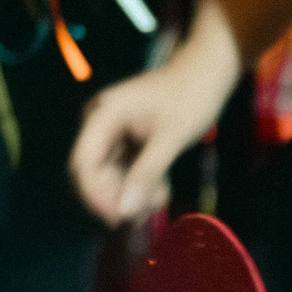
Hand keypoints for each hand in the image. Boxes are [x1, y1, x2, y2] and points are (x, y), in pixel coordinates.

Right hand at [69, 23, 241, 223]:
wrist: (208, 72)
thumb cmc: (192, 97)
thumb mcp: (172, 138)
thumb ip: (147, 173)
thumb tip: (125, 211)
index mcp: (103, 115)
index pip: (83, 163)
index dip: (94, 196)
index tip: (117, 219)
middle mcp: (101, 123)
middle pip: (93, 174)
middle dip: (117, 198)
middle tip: (146, 214)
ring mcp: (113, 132)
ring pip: (111, 177)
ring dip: (132, 195)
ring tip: (160, 199)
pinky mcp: (128, 141)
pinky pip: (125, 172)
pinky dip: (141, 185)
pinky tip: (162, 190)